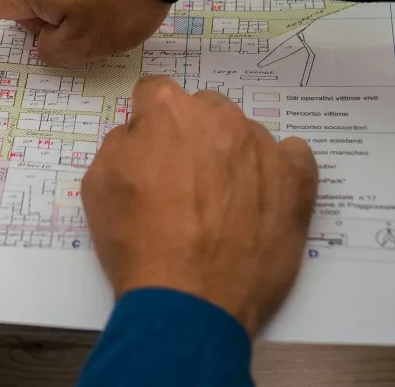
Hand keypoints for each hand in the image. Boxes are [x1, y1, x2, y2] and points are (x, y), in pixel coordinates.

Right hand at [83, 77, 318, 336]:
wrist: (190, 301)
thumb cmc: (137, 244)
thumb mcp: (97, 185)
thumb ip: (119, 143)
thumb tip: (139, 135)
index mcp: (169, 112)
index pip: (156, 93)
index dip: (148, 123)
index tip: (148, 151)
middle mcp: (221, 118)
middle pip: (204, 110)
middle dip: (192, 136)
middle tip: (184, 181)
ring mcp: (264, 148)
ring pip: (246, 135)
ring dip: (233, 156)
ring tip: (222, 204)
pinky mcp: (296, 181)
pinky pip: (292, 157)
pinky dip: (278, 171)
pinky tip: (262, 199)